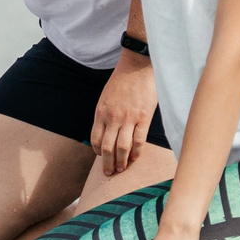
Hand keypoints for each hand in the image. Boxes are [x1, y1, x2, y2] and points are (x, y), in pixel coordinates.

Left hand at [93, 48, 157, 172]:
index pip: (95, 139)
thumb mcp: (106, 97)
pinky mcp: (144, 118)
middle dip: (107, 163)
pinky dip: (136, 153)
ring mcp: (128, 119)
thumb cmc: (122, 81)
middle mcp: (112, 118)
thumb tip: (107, 131)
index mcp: (101, 112)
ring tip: (121, 170)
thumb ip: (105, 114)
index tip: (101, 157)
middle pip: (107, 147)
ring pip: (122, 148)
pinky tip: (135, 159)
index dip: (97, 152)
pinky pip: (139, 141)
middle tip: (109, 173)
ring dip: (121, 162)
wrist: (137, 66)